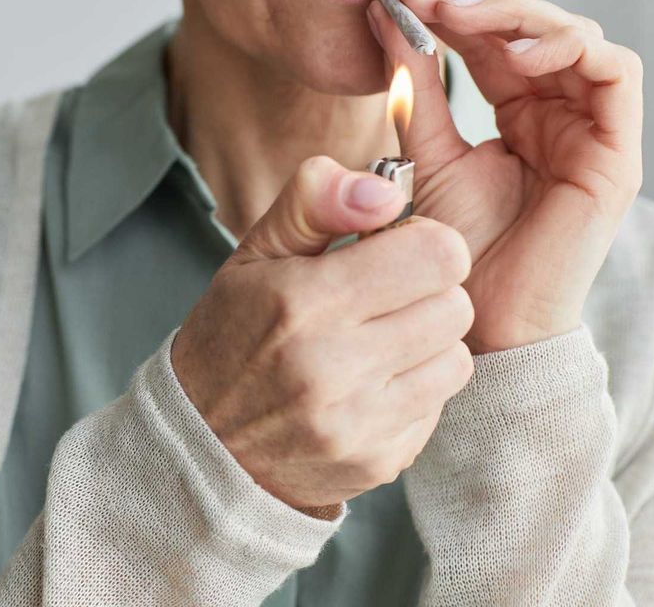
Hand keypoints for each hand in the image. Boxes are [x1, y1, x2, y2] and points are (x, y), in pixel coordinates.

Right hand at [171, 156, 474, 511]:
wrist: (198, 444)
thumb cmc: (231, 335)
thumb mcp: (255, 254)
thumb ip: (316, 200)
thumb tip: (384, 191)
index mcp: (302, 301)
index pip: (436, 255)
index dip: (424, 242)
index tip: (395, 251)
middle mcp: (331, 366)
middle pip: (455, 306)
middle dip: (427, 293)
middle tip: (384, 299)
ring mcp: (355, 423)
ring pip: (456, 360)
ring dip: (426, 345)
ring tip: (377, 344)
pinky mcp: (375, 463)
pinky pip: (436, 409)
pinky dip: (412, 393)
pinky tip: (367, 388)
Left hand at [364, 0, 642, 353]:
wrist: (479, 318)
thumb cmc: (455, 247)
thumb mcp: (425, 153)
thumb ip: (414, 88)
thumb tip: (387, 17)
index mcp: (516, 106)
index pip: (489, 34)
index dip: (446, 2)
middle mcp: (557, 109)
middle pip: (531, 24)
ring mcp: (590, 128)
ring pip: (574, 34)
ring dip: (516, 14)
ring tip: (458, 15)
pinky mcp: (617, 151)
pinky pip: (615, 72)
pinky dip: (568, 47)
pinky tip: (513, 52)